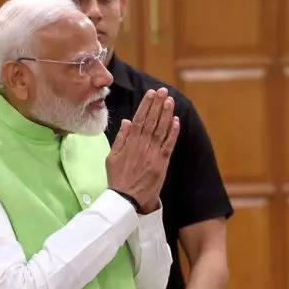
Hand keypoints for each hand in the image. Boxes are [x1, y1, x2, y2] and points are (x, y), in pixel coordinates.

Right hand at [107, 88, 179, 211]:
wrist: (126, 198)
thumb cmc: (118, 177)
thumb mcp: (112, 156)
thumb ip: (121, 138)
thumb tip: (128, 121)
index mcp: (129, 142)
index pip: (139, 119)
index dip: (146, 105)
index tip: (151, 93)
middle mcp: (142, 145)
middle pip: (151, 121)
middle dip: (158, 105)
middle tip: (163, 91)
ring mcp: (153, 154)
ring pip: (161, 130)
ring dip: (166, 114)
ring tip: (170, 100)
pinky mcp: (161, 163)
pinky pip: (168, 145)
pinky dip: (173, 132)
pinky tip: (176, 121)